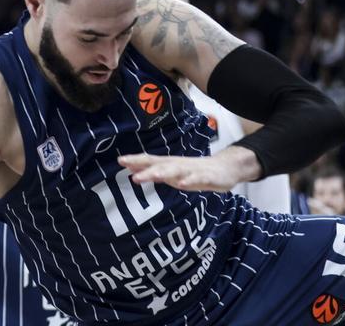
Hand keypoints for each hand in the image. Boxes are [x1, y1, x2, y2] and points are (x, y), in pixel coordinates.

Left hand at [118, 146, 260, 191]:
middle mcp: (178, 165)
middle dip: (146, 168)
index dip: (135, 160)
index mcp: (169, 164)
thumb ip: (155, 172)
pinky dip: (189, 181)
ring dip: (163, 172)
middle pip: (160, 165)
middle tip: (131, 173)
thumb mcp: (172, 173)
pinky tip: (183, 184)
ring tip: (152, 176)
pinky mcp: (206, 177)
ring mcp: (192, 170)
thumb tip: (133, 171)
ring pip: (176, 171)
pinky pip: (197, 179)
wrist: (225, 168)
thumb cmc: (194, 171)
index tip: (120, 160)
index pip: (149, 160)